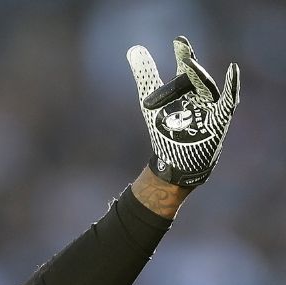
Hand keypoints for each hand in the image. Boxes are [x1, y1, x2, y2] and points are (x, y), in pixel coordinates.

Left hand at [126, 36, 239, 186]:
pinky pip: (228, 100)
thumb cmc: (165, 130)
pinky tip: (233, 70)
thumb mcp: (149, 100)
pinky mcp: (219, 120)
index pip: (185, 68)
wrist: (174, 160)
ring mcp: (210, 107)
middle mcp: (199, 95)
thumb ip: (145, 74)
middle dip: (189, 64)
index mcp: (185, 89)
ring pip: (207, 87)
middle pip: (195, 77)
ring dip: (198, 75)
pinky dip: (232, 86)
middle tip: (181, 49)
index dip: (183, 53)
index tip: (178, 40)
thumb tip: (134, 50)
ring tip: (188, 62)